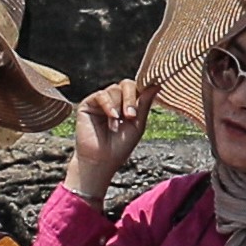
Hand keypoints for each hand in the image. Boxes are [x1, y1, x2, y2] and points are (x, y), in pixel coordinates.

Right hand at [63, 74, 158, 200]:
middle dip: (131, 98)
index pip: (137, 88)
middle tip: (131, 116)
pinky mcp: (88, 104)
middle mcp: (115, 100)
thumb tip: (157, 85)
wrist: (102, 160)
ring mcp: (101, 101)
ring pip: (114, 89)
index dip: (143, 89)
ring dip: (119, 107)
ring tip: (115, 126)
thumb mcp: (138, 124)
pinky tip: (111, 117)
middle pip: (126, 85)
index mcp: (128, 104)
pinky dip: (108, 105)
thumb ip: (144, 104)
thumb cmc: (120, 146)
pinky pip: (101, 95)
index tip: (152, 90)